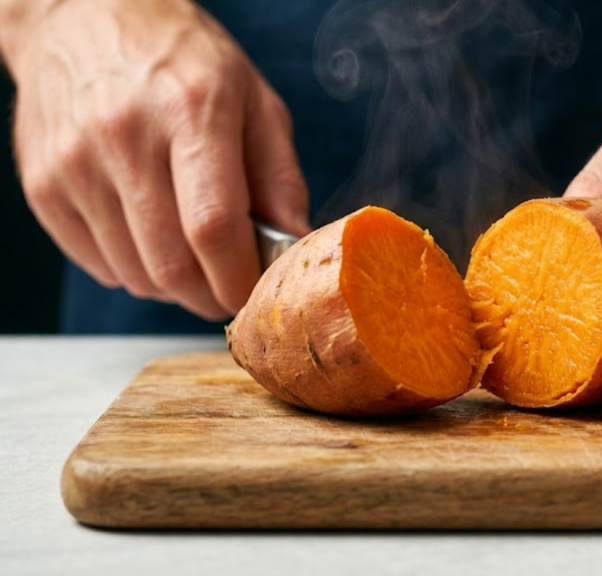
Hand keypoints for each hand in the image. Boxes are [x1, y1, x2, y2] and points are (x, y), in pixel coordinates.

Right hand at [5, 0, 309, 319]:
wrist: (82, 17)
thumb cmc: (181, 59)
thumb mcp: (254, 100)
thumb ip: (281, 177)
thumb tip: (294, 244)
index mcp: (191, 111)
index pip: (214, 227)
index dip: (240, 280)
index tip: (258, 294)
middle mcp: (125, 137)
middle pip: (171, 264)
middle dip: (211, 297)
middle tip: (231, 288)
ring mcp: (75, 164)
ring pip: (135, 274)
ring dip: (174, 288)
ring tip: (194, 258)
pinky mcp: (43, 187)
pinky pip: (98, 265)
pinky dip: (134, 272)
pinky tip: (152, 239)